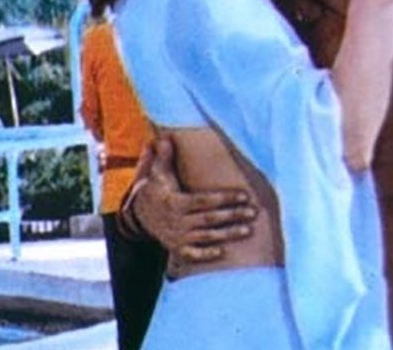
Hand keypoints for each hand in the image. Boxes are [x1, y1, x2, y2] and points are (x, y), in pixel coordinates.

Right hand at [126, 136, 256, 263]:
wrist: (140, 215)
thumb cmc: (157, 190)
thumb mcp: (157, 173)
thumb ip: (164, 157)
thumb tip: (165, 138)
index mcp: (174, 201)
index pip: (203, 200)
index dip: (224, 198)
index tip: (244, 195)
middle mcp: (177, 221)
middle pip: (209, 219)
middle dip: (232, 215)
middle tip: (253, 212)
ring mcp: (177, 237)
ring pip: (207, 236)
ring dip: (228, 234)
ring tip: (248, 229)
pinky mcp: (178, 249)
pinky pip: (193, 254)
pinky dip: (207, 254)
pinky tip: (223, 252)